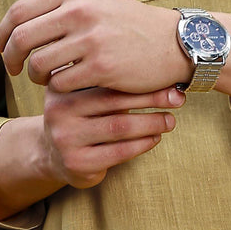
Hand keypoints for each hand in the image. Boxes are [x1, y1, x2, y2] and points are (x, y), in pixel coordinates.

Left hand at [0, 0, 190, 94]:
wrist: (171, 42)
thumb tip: (14, 22)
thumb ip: (57, 6)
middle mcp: (79, 9)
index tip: (2, 47)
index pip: (19, 11)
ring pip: (38, 64)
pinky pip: (60, 83)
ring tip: (46, 78)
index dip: (3, 33)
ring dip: (36, 76)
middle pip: (21, 38)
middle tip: (14, 69)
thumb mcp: (92, 0)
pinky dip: (58, 87)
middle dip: (11, 58)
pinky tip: (68, 84)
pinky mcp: (101, 66)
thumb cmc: (126, 24)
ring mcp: (90, 38)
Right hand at [0, 82, 185, 218]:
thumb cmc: (81, 116)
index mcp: (61, 85)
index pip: (105, 77)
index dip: (140, 78)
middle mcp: (58, 110)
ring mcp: (65, 138)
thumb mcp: (84, 93)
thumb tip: (162, 65)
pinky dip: (142, 144)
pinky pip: (119, 152)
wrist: (52, 154)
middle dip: (151, 100)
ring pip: (119, 128)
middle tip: (178, 99)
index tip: (168, 76)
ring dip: (151, 123)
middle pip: (114, 102)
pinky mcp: (77, 163)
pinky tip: (155, 138)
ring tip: (170, 121)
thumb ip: (108, 78)